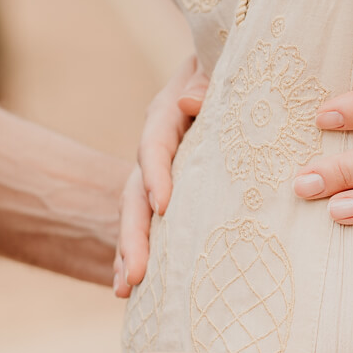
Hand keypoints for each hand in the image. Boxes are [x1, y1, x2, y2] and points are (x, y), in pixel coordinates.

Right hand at [114, 56, 209, 296]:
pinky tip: (133, 287)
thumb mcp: (217, 64)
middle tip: (137, 273)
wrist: (221, 70)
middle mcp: (154, 149)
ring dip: (129, 252)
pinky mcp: (165, 194)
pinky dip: (138, 253)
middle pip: (136, 194)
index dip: (156, 176)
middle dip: (134, 236)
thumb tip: (191, 102)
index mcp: (166, 117)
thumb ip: (206, 80)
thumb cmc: (226, 67)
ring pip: (135, 216)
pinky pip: (148, 225)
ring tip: (126, 288)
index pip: (155, 148)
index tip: (162, 206)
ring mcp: (156, 174)